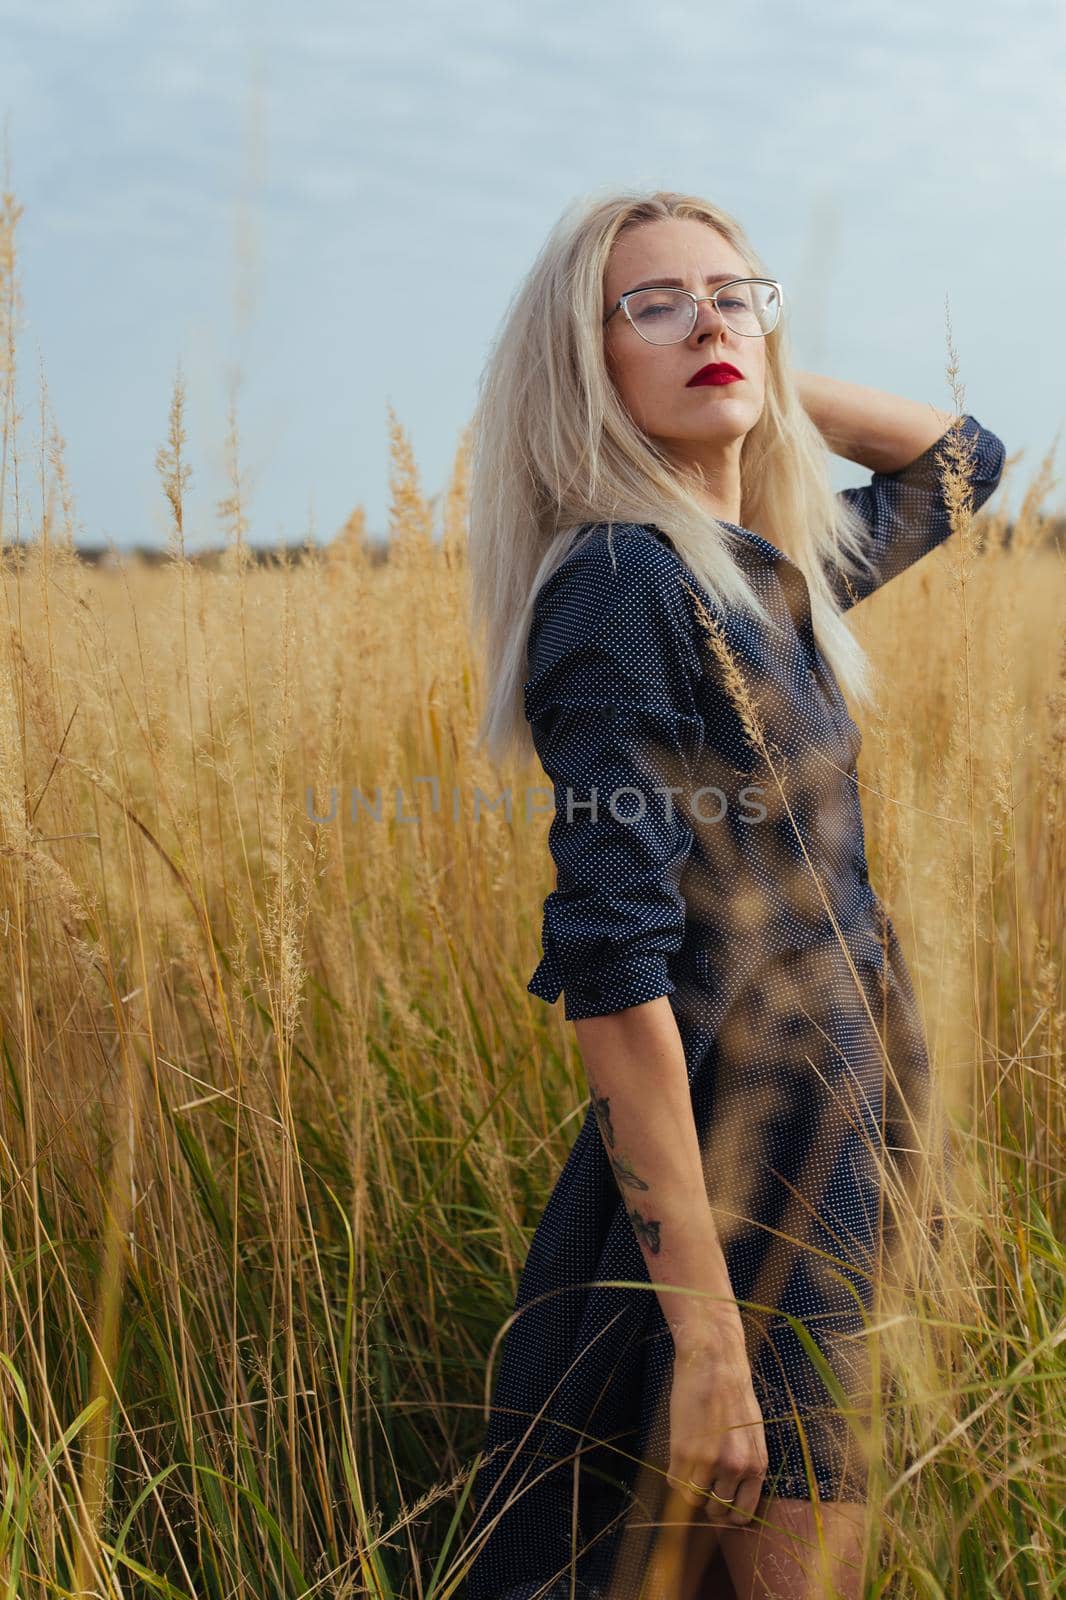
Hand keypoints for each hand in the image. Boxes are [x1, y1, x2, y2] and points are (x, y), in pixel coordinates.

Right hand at [666, 1333, 768, 1526]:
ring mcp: (708, 1461)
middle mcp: (735, 1468)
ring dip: (690, 1488)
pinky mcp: (683, 1450)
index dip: (727, 1513)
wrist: (714, 1362)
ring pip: (693, 1499)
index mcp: (757, 1465)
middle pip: (716, 1509)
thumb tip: (733, 1490)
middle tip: (702, 1483)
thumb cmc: (734, 1393)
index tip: (718, 1503)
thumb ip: (747, 1464)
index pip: (742, 1513)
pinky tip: (679, 1457)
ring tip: (690, 1466)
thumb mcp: (752, 1433)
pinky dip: (674, 1475)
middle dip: (707, 1501)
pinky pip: (674, 1482)